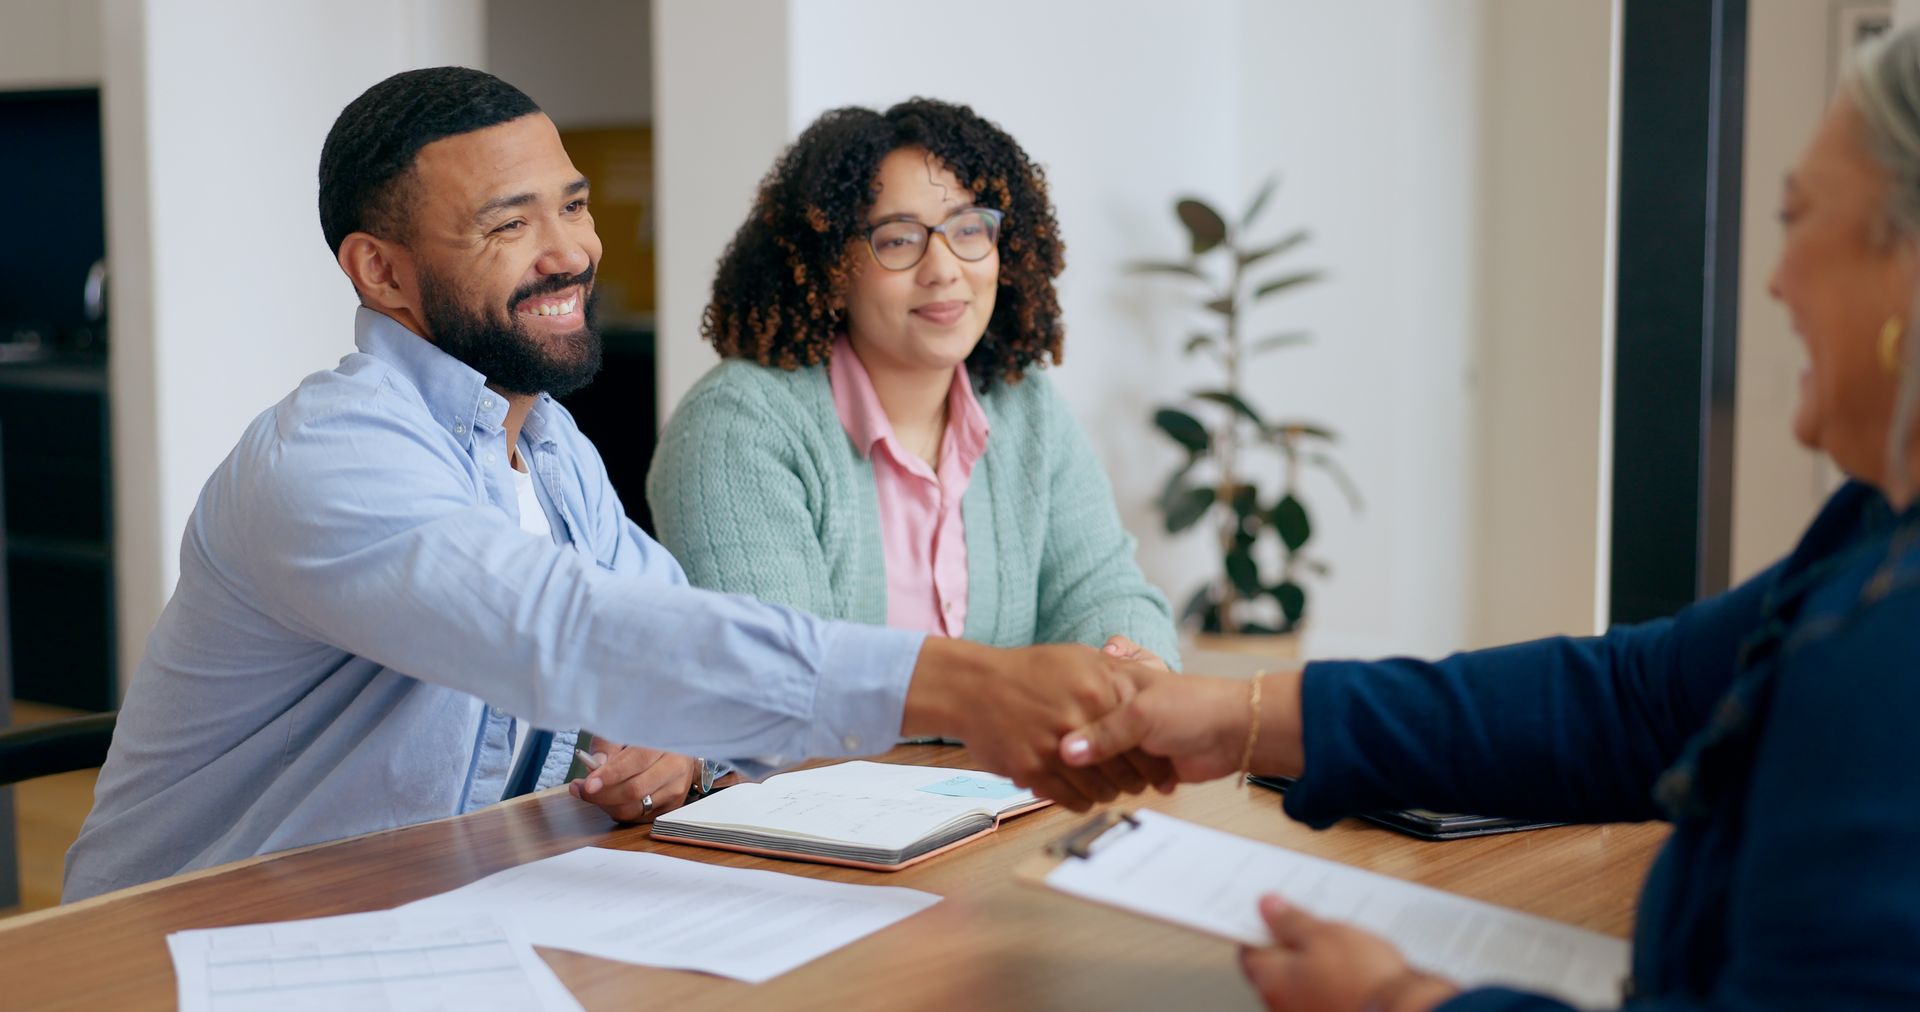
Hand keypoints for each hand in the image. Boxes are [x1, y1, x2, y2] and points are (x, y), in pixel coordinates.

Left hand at [567, 737, 699, 823]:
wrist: (676, 750)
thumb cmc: (647, 739)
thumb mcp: (626, 732)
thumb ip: (608, 745)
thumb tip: (597, 764)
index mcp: (666, 743)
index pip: (637, 761)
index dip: (610, 775)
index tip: (588, 784)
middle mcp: (675, 768)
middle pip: (635, 790)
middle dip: (603, 794)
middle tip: (581, 789)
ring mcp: (675, 790)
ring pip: (635, 808)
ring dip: (607, 804)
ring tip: (591, 793)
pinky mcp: (670, 807)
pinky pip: (638, 817)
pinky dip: (618, 810)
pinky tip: (608, 799)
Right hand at [902, 639, 1175, 811]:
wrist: (972, 687)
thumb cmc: (1026, 671)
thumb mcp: (1079, 657)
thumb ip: (1116, 671)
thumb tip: (1152, 681)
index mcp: (1099, 690)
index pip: (1144, 739)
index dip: (1156, 761)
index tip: (1161, 769)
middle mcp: (1080, 718)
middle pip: (1127, 770)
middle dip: (1136, 782)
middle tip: (1138, 785)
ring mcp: (1055, 746)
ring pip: (1101, 789)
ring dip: (1108, 793)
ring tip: (1109, 788)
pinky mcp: (1032, 770)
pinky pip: (1072, 799)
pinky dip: (1082, 800)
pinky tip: (1082, 792)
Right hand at [1059, 671, 1304, 787]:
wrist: (1234, 732)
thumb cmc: (1192, 706)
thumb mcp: (1142, 713)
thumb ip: (1104, 734)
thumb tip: (1066, 754)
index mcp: (1108, 685)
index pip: (1070, 708)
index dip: (1060, 726)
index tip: (1050, 740)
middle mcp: (1112, 712)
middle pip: (1078, 742)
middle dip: (1082, 757)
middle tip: (1080, 764)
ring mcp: (1124, 741)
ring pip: (1093, 766)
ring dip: (1100, 777)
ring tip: (1110, 775)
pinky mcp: (1136, 767)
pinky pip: (1112, 783)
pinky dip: (1111, 789)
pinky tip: (1109, 789)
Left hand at [1240, 894, 1458, 1011]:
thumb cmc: (1361, 978)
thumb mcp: (1324, 933)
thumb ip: (1291, 920)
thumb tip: (1267, 907)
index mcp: (1270, 978)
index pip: (1248, 950)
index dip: (1259, 927)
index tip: (1272, 912)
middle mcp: (1281, 1004)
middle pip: (1275, 966)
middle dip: (1290, 943)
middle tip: (1312, 922)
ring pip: (1301, 981)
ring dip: (1314, 962)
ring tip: (1341, 942)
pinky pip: (1323, 994)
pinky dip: (1332, 980)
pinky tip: (1354, 965)